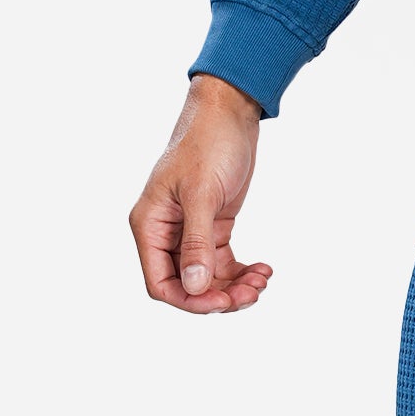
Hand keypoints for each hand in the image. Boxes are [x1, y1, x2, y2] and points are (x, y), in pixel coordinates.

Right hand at [130, 75, 273, 314]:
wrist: (229, 113)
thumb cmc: (207, 143)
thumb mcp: (201, 194)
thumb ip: (196, 242)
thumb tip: (194, 287)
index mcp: (151, 225)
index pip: (160, 282)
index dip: (189, 300)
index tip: (222, 303)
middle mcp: (166, 232)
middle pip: (186, 284)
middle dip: (218, 295)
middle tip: (252, 293)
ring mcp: (190, 230)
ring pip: (207, 277)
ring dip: (234, 286)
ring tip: (262, 279)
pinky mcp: (213, 225)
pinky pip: (222, 261)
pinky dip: (242, 271)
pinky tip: (263, 269)